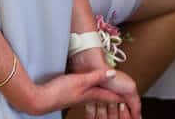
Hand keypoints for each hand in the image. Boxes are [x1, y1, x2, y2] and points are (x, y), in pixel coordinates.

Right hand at [7, 68, 138, 117]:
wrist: (42, 99)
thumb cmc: (60, 90)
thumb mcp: (80, 80)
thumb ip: (96, 76)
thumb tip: (113, 73)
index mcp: (91, 94)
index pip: (110, 96)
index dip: (121, 96)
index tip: (132, 98)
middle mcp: (87, 97)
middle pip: (105, 99)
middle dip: (115, 100)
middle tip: (126, 102)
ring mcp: (78, 97)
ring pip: (97, 97)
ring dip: (105, 97)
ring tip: (112, 98)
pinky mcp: (71, 95)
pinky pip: (88, 96)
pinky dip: (94, 94)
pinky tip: (91, 93)